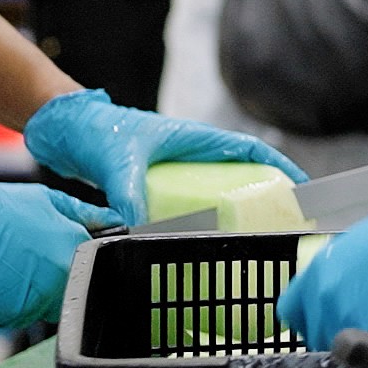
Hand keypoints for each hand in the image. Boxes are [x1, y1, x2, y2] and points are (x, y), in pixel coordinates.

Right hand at [0, 164, 125, 330]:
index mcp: (73, 255)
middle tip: (31, 262)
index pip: (91, 273)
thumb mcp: (49, 200)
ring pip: (41, 307)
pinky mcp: (6, 316)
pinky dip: (8, 303)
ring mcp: (32, 303)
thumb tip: (114, 219)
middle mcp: (57, 283)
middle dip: (55, 282)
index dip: (78, 267)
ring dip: (31, 295)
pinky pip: (15, 315)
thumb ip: (86, 214)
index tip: (62, 260)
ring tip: (10, 268)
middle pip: (67, 294)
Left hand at [20, 87, 302, 215]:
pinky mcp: (156, 181)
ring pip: (216, 187)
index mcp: (193, 137)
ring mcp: (173, 166)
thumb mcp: (117, 163)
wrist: (65, 129)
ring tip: (250, 236)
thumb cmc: (96, 131)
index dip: (278, 166)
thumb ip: (130, 193)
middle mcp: (189, 151)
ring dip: (235, 206)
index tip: (302, 187)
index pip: (248, 149)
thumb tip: (141, 228)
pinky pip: (190, 200)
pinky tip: (203, 238)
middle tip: (282, 221)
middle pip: (240, 170)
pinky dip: (203, 216)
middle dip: (264, 192)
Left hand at [277, 182, 367, 348]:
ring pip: (344, 353)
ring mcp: (348, 322)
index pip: (291, 311)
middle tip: (364, 326)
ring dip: (362, 348)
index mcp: (318, 273)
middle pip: (316, 336)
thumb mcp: (361, 244)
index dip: (309, 318)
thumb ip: (343, 272)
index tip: (322, 320)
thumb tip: (349, 287)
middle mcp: (324, 299)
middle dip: (337, 334)